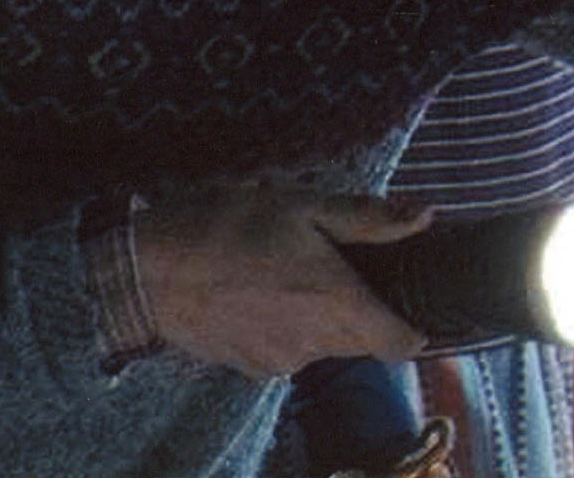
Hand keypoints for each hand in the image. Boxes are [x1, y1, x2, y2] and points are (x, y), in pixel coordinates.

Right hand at [137, 186, 429, 375]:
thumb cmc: (230, 226)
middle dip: (362, 308)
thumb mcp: (305, 205)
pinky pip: (287, 349)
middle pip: (362, 341)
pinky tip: (263, 290)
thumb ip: (370, 219)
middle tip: (341, 262)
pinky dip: (287, 326)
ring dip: (321, 315)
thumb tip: (425, 216)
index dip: (413, 326)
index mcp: (336, 303)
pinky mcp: (248, 367)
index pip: (399, 344)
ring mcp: (277, 361)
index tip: (410, 299)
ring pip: (323, 344)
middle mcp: (312, 345)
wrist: (148, 270)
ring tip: (293, 269)